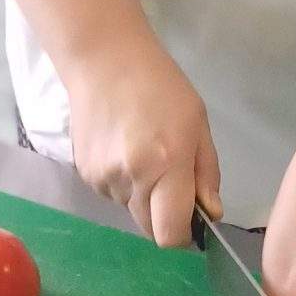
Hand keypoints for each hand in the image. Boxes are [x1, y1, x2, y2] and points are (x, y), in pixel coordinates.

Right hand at [63, 32, 221, 247]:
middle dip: (164, 213)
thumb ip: (206, 173)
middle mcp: (132, 179)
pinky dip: (122, 182)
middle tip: (169, 177)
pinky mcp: (85, 174)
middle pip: (149, 228)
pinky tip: (122, 148)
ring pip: (130, 209)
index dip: (183, 234)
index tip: (190, 217)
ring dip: (142, 195)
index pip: (170, 233)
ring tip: (142, 152)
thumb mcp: (198, 123)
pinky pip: (112, 194)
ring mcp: (103, 179)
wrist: (103, 61)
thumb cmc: (160, 86)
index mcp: (166, 166)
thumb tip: (210, 214)